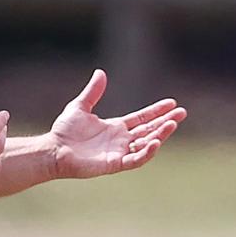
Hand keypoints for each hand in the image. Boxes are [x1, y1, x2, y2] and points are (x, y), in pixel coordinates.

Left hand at [48, 69, 186, 178]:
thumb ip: (93, 92)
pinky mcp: (114, 164)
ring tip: (172, 125)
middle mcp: (121, 141)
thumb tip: (101, 72)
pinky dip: (146, 153)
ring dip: (160, 135)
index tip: (172, 103)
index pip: (142, 118)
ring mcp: (119, 153)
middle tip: (182, 113)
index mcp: (116, 127)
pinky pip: (135, 160)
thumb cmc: (65, 131)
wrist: (53, 150)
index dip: (157, 111)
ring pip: (146, 144)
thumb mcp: (80, 106)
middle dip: (166, 122)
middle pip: (149, 130)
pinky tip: (155, 142)